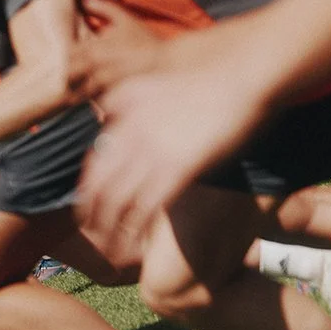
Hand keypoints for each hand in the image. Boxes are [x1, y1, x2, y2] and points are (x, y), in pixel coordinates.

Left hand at [69, 0, 165, 99]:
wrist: (167, 61)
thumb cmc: (145, 40)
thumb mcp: (124, 19)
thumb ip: (103, 7)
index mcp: (95, 48)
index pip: (68, 55)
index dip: (66, 58)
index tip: (70, 59)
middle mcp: (98, 66)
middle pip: (69, 76)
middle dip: (68, 78)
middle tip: (71, 78)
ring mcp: (106, 84)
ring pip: (81, 92)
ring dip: (79, 92)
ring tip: (81, 93)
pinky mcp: (115, 96)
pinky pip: (98, 102)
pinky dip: (95, 102)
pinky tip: (99, 100)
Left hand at [77, 44, 271, 262]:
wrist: (242, 77)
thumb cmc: (210, 82)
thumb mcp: (157, 84)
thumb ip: (133, 103)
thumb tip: (117, 120)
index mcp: (123, 112)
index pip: (93, 159)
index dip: (88, 189)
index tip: (93, 206)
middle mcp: (129, 134)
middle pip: (95, 186)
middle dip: (90, 217)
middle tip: (94, 236)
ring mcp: (150, 152)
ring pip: (114, 203)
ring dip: (110, 232)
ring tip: (111, 252)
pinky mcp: (176, 169)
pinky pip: (145, 209)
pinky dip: (136, 232)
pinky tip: (137, 247)